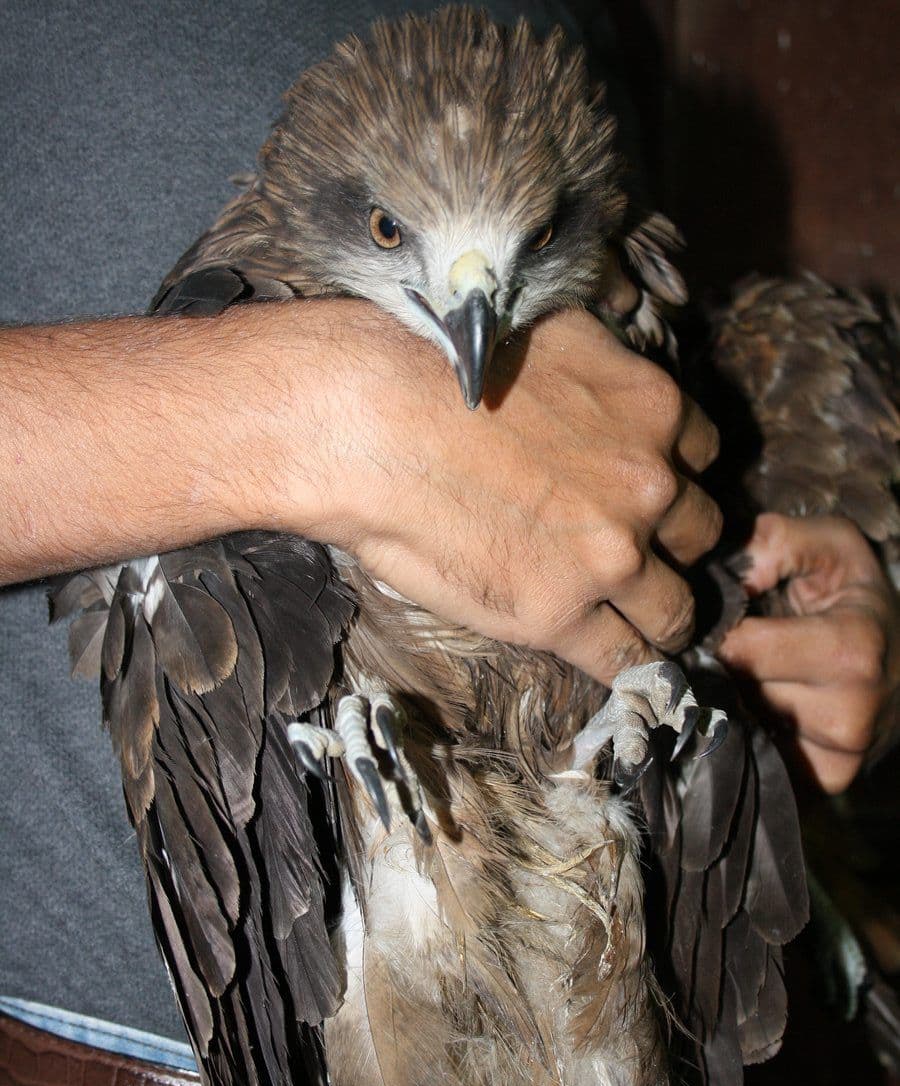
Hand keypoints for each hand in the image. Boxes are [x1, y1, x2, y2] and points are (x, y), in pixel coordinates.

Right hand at [309, 307, 721, 683]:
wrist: (373, 422)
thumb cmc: (439, 366)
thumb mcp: (551, 334)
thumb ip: (603, 366)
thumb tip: (603, 380)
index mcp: (653, 410)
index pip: (702, 457)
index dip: (673, 478)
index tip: (647, 495)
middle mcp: (649, 486)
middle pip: (698, 532)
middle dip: (671, 544)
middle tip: (632, 552)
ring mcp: (611, 557)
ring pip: (676, 608)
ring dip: (660, 613)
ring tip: (638, 623)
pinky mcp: (560, 615)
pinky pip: (626, 660)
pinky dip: (629, 667)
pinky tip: (619, 667)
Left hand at [719, 513, 899, 791]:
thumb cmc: (857, 598)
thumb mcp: (830, 546)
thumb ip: (774, 541)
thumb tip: (720, 576)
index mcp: (852, 650)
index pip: (742, 650)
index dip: (720, 630)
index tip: (722, 620)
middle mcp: (850, 714)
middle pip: (739, 692)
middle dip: (725, 667)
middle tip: (736, 648)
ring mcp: (839, 758)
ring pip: (742, 726)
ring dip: (735, 700)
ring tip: (758, 676)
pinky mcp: (826, 782)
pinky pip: (759, 760)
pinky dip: (751, 733)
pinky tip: (766, 708)